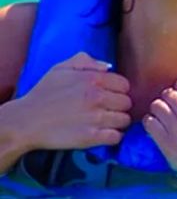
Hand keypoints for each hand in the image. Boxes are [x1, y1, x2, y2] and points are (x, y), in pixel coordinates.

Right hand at [10, 52, 131, 150]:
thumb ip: (85, 61)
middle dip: (119, 107)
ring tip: (105, 123)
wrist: (26, 121)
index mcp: (93, 79)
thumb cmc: (44, 94)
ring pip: (125, 120)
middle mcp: (98, 97)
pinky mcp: (92, 137)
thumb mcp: (60, 69)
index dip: (118, 91)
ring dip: (117, 123)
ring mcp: (96, 118)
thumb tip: (107, 66)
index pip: (125, 85)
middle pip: (127, 103)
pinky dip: (113, 137)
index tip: (109, 97)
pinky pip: (117, 137)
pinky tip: (103, 134)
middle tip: (106, 111)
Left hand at [143, 77, 176, 175]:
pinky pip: (149, 122)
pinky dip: (151, 121)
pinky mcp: (165, 142)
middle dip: (171, 98)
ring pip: (156, 105)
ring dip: (160, 109)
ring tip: (166, 116)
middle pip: (168, 93)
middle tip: (175, 107)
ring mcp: (175, 127)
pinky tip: (159, 126)